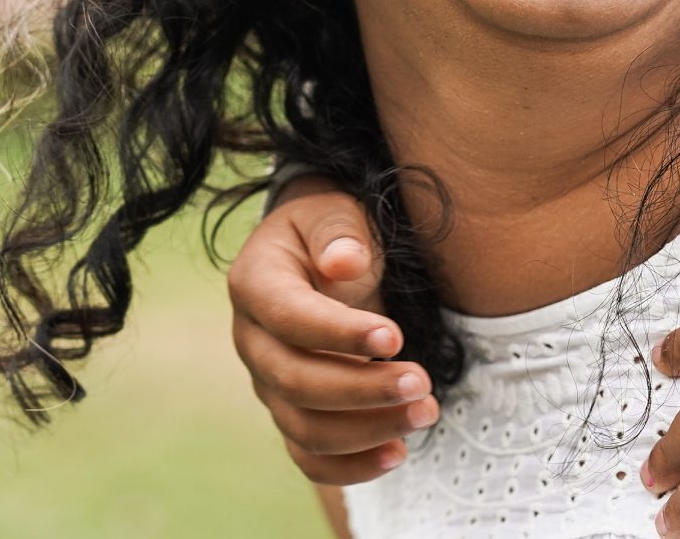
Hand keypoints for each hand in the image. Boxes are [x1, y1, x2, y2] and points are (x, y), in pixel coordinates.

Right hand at [228, 175, 435, 483]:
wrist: (321, 257)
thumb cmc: (332, 232)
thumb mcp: (334, 213)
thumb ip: (338, 232)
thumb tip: (343, 262)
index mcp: (254, 283)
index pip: (288, 318)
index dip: (338, 333)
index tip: (395, 337)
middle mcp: (252, 340)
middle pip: (294, 381)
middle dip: (362, 389)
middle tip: (423, 383)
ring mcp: (268, 384)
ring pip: (304, 427)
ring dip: (367, 430)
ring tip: (426, 412)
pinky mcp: (291, 414)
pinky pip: (310, 456)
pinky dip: (352, 466)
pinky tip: (399, 452)